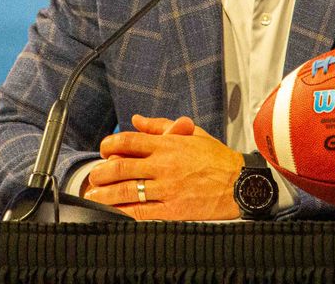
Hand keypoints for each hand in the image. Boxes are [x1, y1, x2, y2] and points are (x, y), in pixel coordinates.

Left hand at [83, 114, 242, 220]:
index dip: (110, 145)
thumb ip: (161, 126)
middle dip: (102, 173)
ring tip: (94, 196)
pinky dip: (125, 212)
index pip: (129, 141)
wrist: (241, 183)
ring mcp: (168, 188)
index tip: (103, 151)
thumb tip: (136, 120)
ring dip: (106, 194)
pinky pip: (143, 212)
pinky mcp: (174, 209)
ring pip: (128, 191)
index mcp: (168, 144)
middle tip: (93, 177)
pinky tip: (115, 213)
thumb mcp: (192, 134)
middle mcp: (164, 165)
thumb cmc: (217, 158)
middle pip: (122, 167)